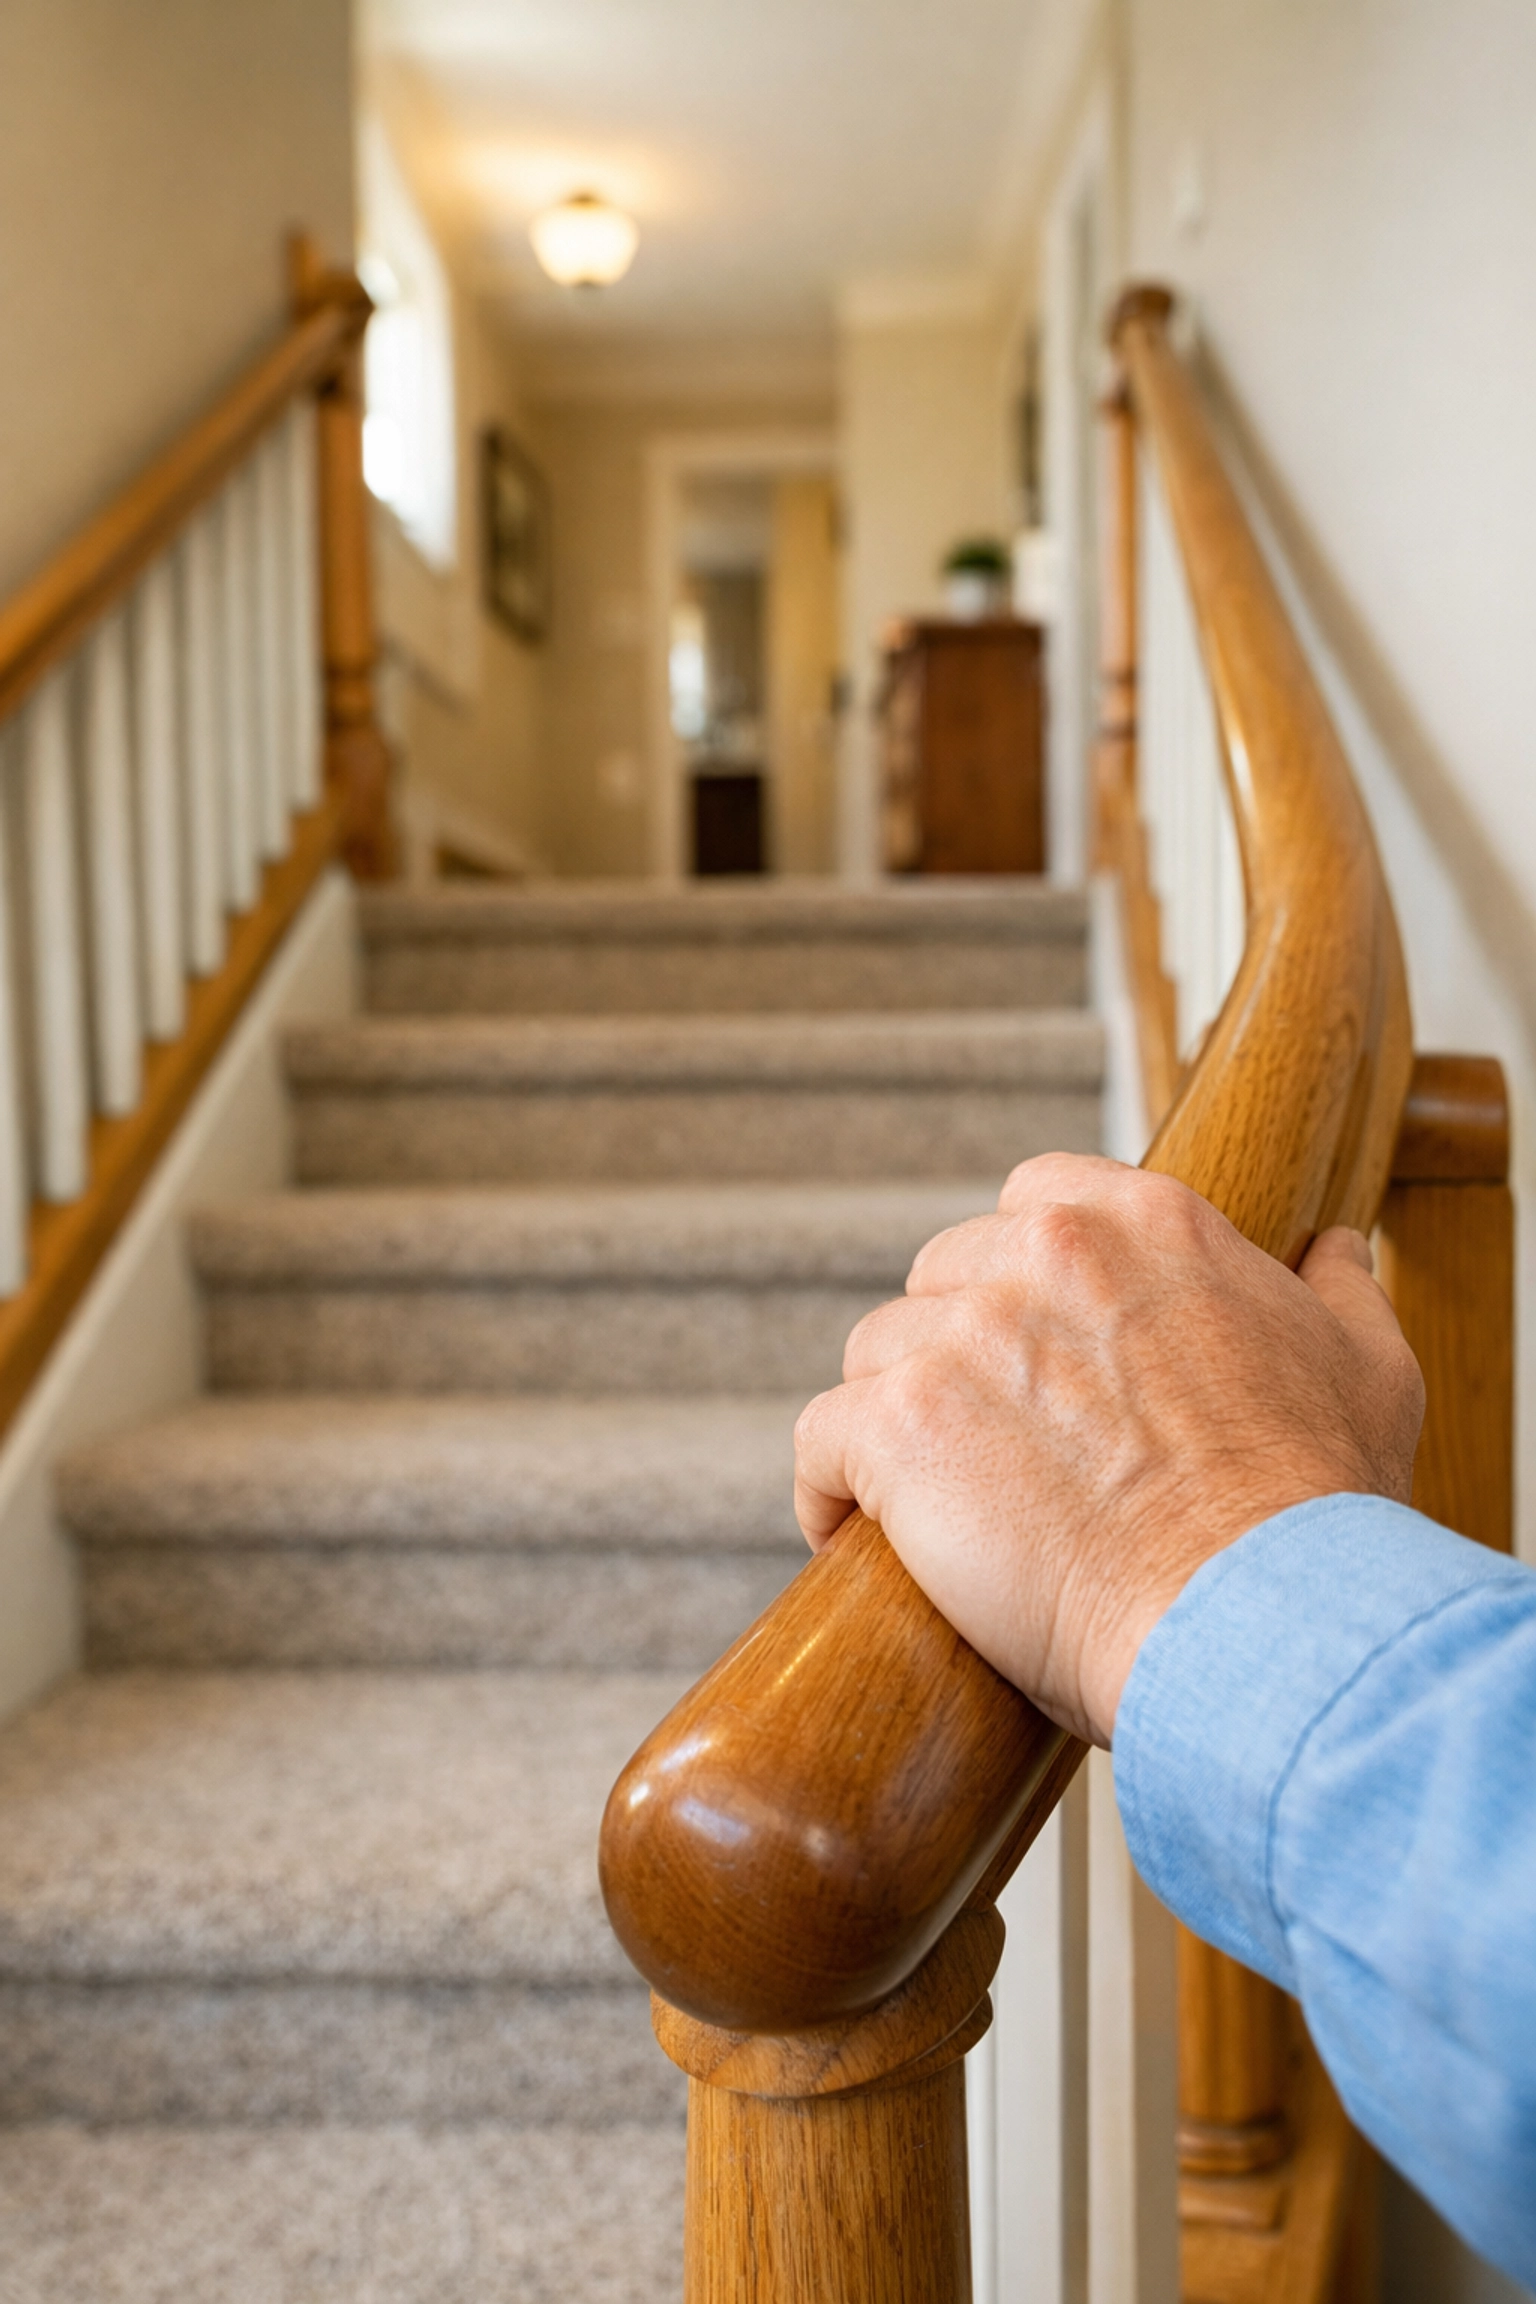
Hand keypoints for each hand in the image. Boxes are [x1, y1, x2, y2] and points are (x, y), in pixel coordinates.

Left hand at [794, 1154, 1422, 1747]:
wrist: (1259, 1623)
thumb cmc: (1319, 1517)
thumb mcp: (1367, 1371)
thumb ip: (1337, 1289)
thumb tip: (1332, 1247)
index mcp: (1148, 1223)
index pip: (1035, 1201)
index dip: (1016, 1276)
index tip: (1026, 1346)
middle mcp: (1051, 1254)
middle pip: (943, 1278)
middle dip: (954, 1353)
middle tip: (988, 1445)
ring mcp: (968, 1334)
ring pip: (878, 1355)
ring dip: (896, 1423)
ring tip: (929, 1504)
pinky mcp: (902, 1423)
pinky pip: (820, 1439)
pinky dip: (828, 1491)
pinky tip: (855, 1539)